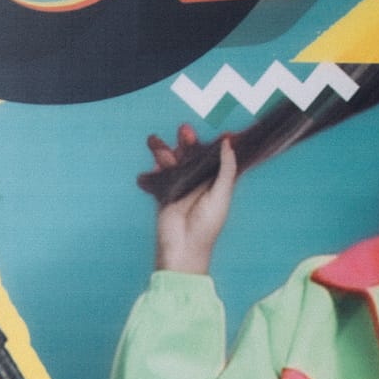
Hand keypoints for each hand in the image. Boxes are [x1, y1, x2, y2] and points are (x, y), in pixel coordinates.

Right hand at [147, 126, 235, 275]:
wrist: (182, 249)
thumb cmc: (207, 226)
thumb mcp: (221, 194)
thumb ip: (226, 168)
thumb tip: (228, 142)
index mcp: (217, 182)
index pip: (217, 157)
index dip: (217, 143)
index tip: (220, 131)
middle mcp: (199, 182)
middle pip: (192, 155)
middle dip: (187, 142)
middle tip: (183, 130)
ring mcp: (181, 188)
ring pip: (172, 163)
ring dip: (163, 152)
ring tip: (154, 142)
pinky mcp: (164, 195)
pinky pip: (157, 179)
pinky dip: (151, 174)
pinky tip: (150, 170)